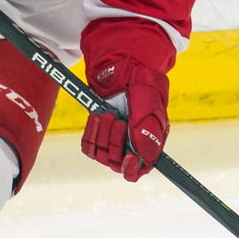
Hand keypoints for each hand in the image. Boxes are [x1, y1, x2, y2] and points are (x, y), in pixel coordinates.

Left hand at [81, 57, 168, 182]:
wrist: (123, 67)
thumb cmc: (142, 85)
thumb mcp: (149, 106)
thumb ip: (147, 132)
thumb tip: (145, 157)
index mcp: (149, 142)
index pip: (139, 169)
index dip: (132, 169)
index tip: (127, 158)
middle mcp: (131, 144)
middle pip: (117, 163)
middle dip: (115, 142)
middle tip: (117, 120)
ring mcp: (114, 139)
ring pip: (101, 155)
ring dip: (102, 135)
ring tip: (107, 114)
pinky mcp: (99, 133)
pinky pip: (89, 147)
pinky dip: (91, 132)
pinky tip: (97, 116)